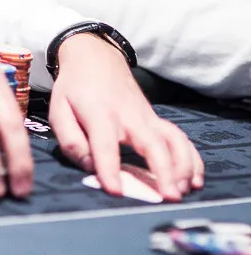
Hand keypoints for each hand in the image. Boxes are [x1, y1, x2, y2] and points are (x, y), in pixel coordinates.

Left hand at [49, 34, 204, 200]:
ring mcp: (147, 117)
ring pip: (173, 141)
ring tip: (183, 191)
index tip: (116, 192)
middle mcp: (129, 116)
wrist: (95, 56)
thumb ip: (70, 139)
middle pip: (152, 143)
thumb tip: (88, 166)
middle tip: (169, 197)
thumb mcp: (58, 108)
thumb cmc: (75, 87)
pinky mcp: (156, 119)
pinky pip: (180, 138)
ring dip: (182, 167)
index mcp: (99, 114)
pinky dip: (192, 158)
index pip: (105, 144)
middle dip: (163, 171)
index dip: (109, 169)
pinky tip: (195, 178)